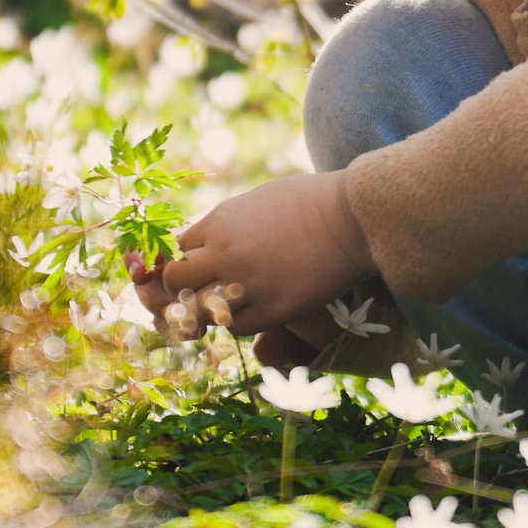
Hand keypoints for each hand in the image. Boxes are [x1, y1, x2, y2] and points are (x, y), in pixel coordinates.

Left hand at [158, 171, 374, 336]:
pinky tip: (255, 309)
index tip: (209, 262)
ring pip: (199, 310)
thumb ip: (228, 224)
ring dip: (209, 308)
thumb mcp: (257, 201)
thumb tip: (208, 242)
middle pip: (177, 281)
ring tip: (231, 301)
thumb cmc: (310, 202)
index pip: (179, 249)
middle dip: (185, 286)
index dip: (190, 258)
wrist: (351, 219)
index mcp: (219, 223)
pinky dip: (237, 322)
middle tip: (208, 287)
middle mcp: (224, 255)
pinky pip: (234, 327)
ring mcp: (246, 284)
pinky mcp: (271, 310)